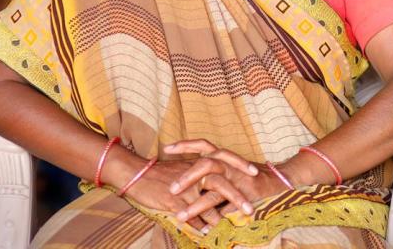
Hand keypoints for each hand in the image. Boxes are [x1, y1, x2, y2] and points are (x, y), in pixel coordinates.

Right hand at [108, 155, 252, 234]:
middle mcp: (195, 173)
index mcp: (199, 162)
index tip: (256, 173)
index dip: (241, 165)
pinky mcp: (174, 200)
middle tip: (250, 209)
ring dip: (220, 217)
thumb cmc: (160, 173)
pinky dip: (199, 225)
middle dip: (238, 197)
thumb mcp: (183, 169)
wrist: (136, 174)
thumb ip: (200, 175)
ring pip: (208, 203)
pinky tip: (206, 233)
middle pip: (222, 183)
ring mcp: (186, 188)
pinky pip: (190, 216)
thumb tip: (213, 184)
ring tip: (230, 228)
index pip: (225, 159)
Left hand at [164, 139, 285, 228]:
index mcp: (225, 157)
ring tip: (180, 217)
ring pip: (215, 190)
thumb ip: (214, 171)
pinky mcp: (247, 196)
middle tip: (171, 189)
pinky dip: (216, 221)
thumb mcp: (232, 169)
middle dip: (187, 177)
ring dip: (196, 205)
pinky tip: (205, 231)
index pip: (203, 145)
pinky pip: (229, 209)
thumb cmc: (252, 177)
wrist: (281, 181)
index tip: (167, 149)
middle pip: (206, 164)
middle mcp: (231, 165)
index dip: (185, 145)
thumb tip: (188, 179)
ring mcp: (240, 180)